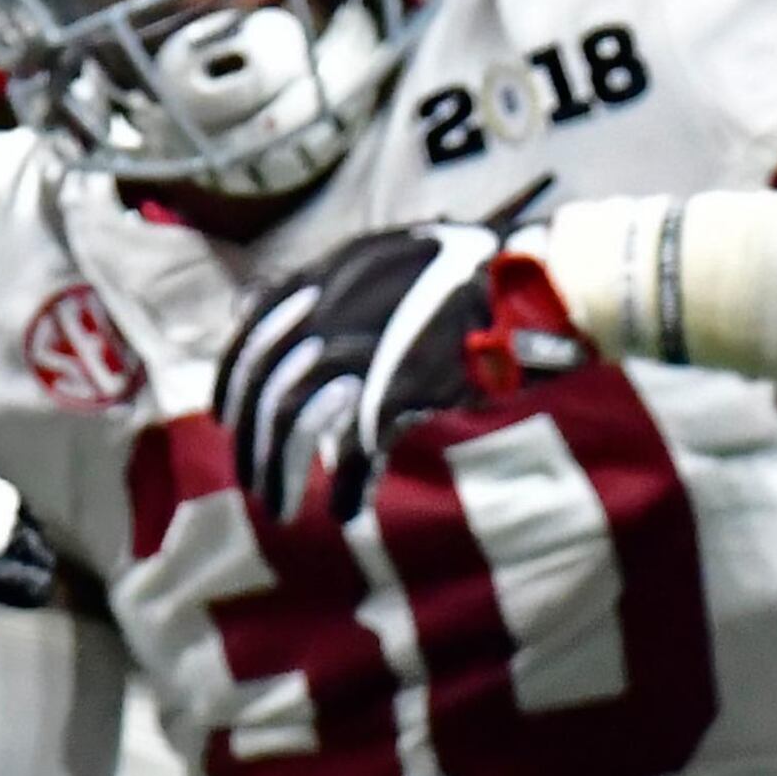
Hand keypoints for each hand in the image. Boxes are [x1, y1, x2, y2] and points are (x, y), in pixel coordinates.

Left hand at [215, 223, 593, 524]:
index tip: (225, 412)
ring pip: (297, 410)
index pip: (260, 317)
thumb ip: (368, 311)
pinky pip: (360, 442)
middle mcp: (348, 299)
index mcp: (347, 267)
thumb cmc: (491, 288)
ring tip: (279, 507)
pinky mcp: (409, 381)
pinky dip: (349, 481)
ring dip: (279, 466)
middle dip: (253, 439)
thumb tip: (333, 370)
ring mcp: (376, 340)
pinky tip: (344, 508)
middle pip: (271, 377)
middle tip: (255, 482)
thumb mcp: (415, 280)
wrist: (551, 287)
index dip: (235, 371)